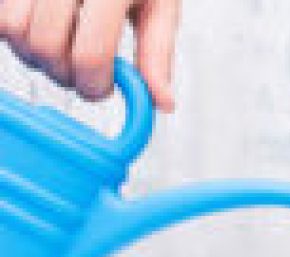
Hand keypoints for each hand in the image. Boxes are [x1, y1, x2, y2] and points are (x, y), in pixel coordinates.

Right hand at [0, 0, 179, 111]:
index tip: (102, 87)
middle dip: (63, 73)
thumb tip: (159, 100)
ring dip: (34, 54)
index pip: (91, 54)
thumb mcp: (160, 5)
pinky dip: (15, 31)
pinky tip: (42, 27)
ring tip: (61, 48)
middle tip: (82, 72)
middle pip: (45, 46)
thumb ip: (157, 53)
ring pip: (13, 31)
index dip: (94, 84)